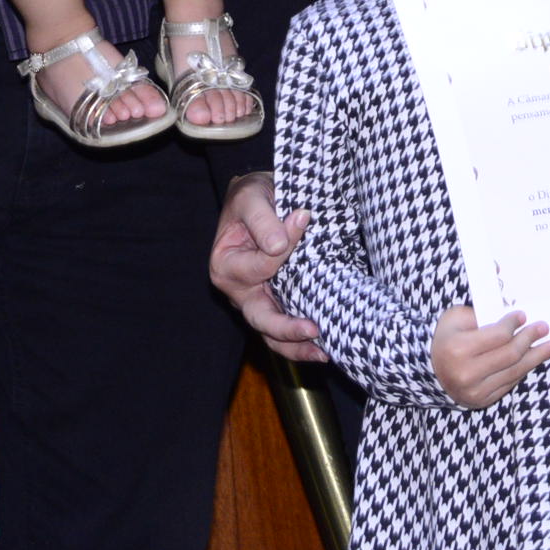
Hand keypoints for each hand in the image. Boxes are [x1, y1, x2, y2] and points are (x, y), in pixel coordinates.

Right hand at [211, 173, 327, 363]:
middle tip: (314, 329)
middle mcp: (238, 291)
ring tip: (324, 352)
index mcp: (225, 265)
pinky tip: (324, 346)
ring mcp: (256, 301)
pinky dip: (300, 342)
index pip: (260, 267)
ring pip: (272, 334)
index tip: (304, 219)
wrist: (259, 199)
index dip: (284, 250)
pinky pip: (283, 330)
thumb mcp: (251, 197)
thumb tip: (280, 244)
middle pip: (260, 318)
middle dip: (286, 328)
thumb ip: (262, 219)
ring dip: (296, 346)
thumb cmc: (251, 197)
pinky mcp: (274, 303)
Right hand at [431, 306, 549, 407]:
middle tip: (544, 327)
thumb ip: (482, 313)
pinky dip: (524, 368)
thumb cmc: (445, 338)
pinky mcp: (483, 400)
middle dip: (530, 339)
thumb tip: (513, 311)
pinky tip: (535, 358)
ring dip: (538, 357)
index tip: (523, 315)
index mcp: (457, 349)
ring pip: (515, 371)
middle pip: (509, 354)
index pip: (497, 336)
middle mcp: (467, 373)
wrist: (429, 369)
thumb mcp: (455, 318)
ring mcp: (475, 391)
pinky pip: (510, 382)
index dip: (513, 325)